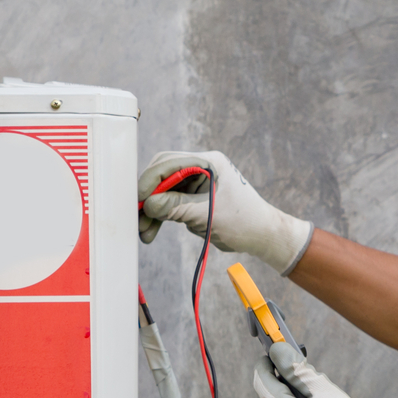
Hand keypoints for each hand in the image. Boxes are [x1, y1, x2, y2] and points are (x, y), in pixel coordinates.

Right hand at [138, 150, 314, 273]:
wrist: (261, 235)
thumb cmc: (244, 222)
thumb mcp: (207, 215)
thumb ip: (176, 208)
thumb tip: (149, 205)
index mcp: (208, 162)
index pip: (170, 163)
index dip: (151, 180)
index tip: (139, 199)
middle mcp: (200, 167)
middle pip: (162, 173)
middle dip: (148, 196)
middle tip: (137, 215)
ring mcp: (196, 181)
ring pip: (163, 190)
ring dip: (152, 210)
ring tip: (144, 231)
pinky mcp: (193, 196)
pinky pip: (170, 202)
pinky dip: (160, 215)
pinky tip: (152, 230)